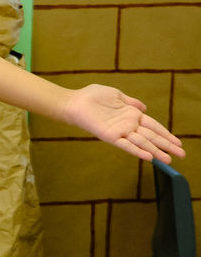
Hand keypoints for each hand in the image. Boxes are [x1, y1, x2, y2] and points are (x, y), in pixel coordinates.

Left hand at [62, 84, 184, 163]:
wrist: (75, 102)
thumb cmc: (93, 96)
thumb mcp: (116, 95)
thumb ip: (131, 102)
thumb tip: (144, 108)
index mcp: (132, 115)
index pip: (154, 126)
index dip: (166, 134)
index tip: (178, 142)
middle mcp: (129, 125)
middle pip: (152, 136)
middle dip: (167, 146)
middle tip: (182, 155)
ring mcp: (120, 131)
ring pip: (142, 143)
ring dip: (156, 151)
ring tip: (169, 160)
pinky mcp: (110, 136)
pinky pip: (126, 145)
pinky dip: (137, 151)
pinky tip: (148, 157)